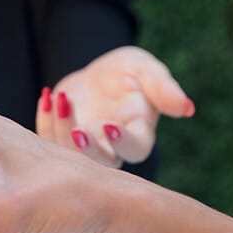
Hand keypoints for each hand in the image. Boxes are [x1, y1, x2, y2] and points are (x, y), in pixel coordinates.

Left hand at [36, 47, 192, 167]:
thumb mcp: (145, 70)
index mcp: (138, 134)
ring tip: (60, 99)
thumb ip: (163, 88)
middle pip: (101, 163)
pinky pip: (49, 140)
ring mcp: (85, 149)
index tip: (110, 127)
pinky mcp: (61, 142)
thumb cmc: (127, 72)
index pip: (136, 149)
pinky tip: (47, 97)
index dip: (124, 143)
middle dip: (88, 150)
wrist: (97, 76)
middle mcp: (112, 149)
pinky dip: (44, 121)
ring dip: (62, 130)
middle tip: (78, 131)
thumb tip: (187, 107)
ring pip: (70, 155)